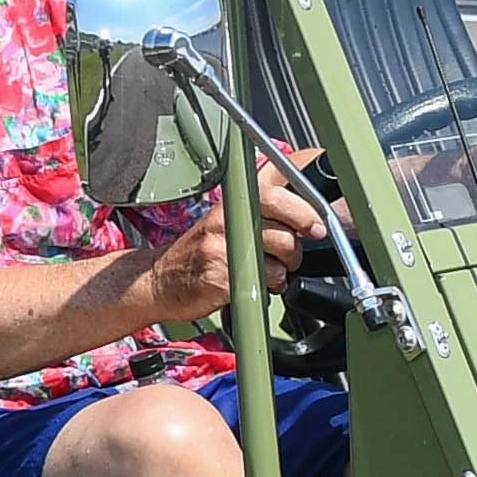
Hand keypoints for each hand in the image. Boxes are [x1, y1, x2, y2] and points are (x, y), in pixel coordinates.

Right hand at [139, 169, 318, 326]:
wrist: (161, 280)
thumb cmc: (199, 251)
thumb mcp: (225, 216)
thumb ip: (260, 204)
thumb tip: (300, 194)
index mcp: (231, 202)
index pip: (274, 189)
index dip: (302, 206)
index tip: (316, 222)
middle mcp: (226, 219)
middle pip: (284, 224)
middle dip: (299, 240)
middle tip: (300, 247)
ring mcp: (223, 247)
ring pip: (280, 255)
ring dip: (284, 268)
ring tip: (269, 270)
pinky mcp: (222, 276)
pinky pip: (264, 281)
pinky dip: (268, 287)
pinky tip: (254, 283)